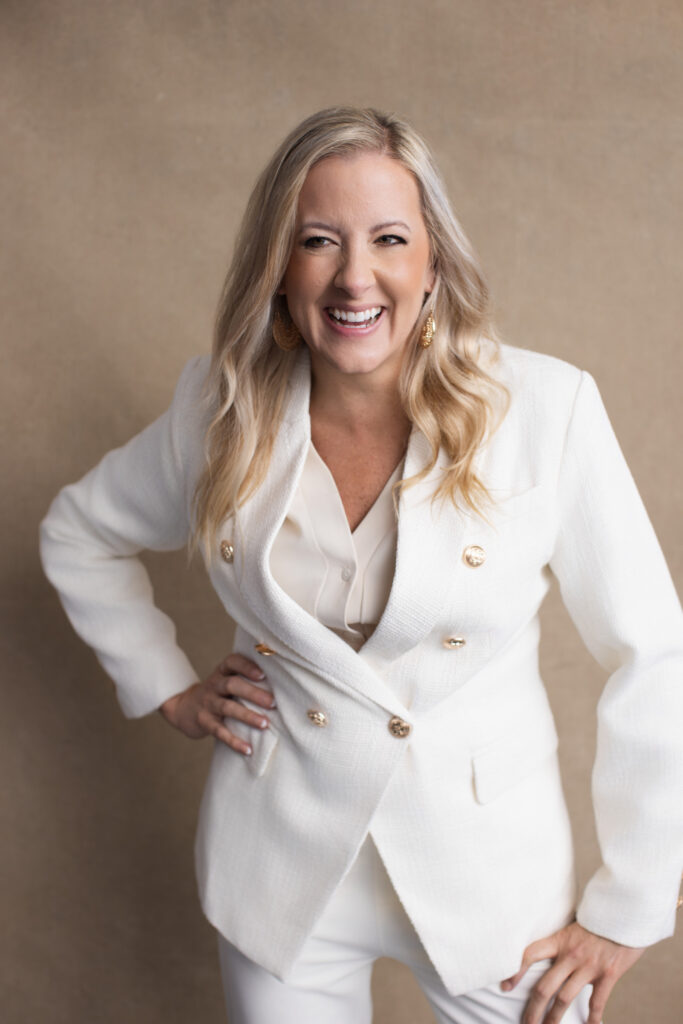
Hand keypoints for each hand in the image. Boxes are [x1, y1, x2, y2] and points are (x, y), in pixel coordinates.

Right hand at [159, 653, 275, 754]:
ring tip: (265, 724)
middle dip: (253, 693)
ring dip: (247, 716)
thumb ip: (246, 678)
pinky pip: (219, 731)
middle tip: (273, 703)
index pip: (232, 662)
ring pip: (227, 708)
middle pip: (232, 685)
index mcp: (222, 672)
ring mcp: (207, 704)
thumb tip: (283, 684)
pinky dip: (234, 741)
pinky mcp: (204, 722)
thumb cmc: (218, 693)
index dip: (246, 666)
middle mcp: (214, 685)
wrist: (184, 708)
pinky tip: (248, 749)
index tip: (263, 674)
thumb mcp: (226, 680)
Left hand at [500, 921, 644, 1023]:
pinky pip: (597, 1001)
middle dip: (533, 1010)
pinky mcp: (608, 974)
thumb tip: (552, 952)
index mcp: (560, 940)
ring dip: (554, 1018)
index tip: (505, 987)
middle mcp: (570, 955)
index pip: (529, 954)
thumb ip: (564, 941)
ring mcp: (588, 966)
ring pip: (564, 998)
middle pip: (544, 987)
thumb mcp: (575, 926)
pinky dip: (593, 1017)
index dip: (515, 971)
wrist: (626, 912)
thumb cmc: (600, 919)